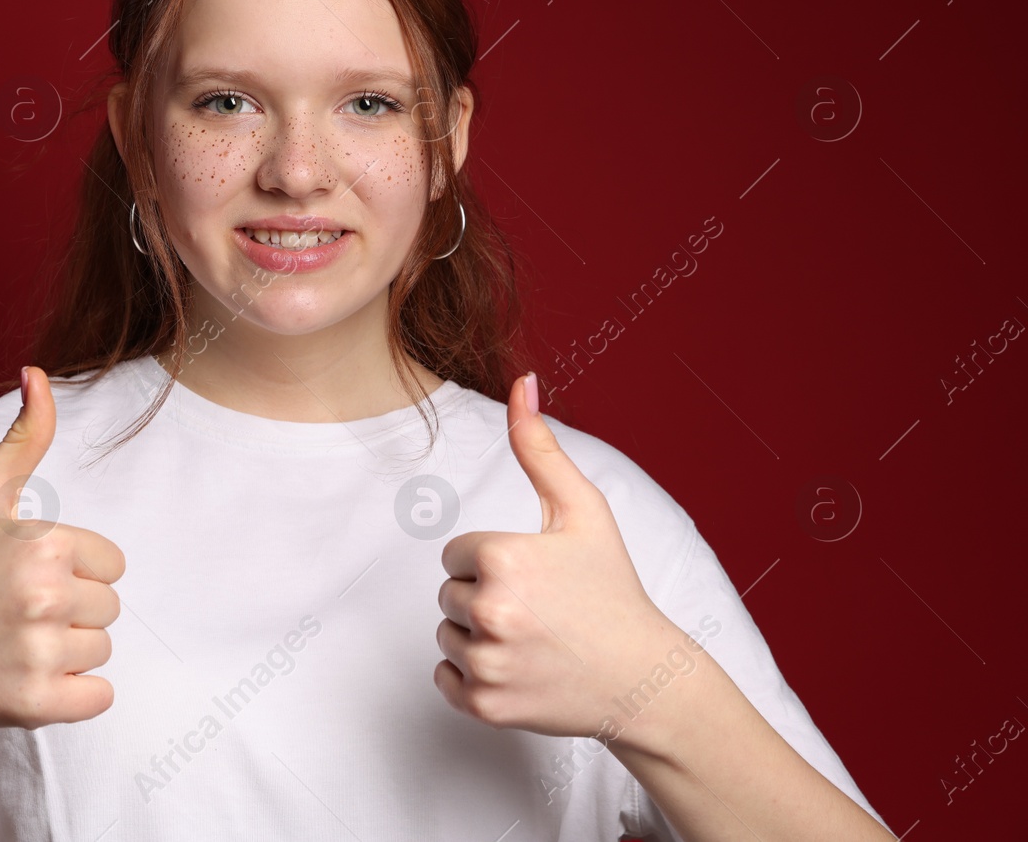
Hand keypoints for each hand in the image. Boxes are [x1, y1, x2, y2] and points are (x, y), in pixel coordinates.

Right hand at [0, 366, 125, 737]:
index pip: (112, 564)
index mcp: (43, 543)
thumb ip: (22, 438)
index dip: (75, 571)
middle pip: (109, 608)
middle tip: (15, 615)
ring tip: (14, 645)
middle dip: (72, 613)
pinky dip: (74, 697)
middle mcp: (44, 595)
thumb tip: (38, 373)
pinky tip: (29, 680)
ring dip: (69, 654)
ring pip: (102, 652)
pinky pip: (99, 698)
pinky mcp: (35, 705)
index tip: (27, 577)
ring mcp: (39, 653)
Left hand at [433, 372, 685, 741]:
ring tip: (533, 637)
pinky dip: (473, 674)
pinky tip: (518, 666)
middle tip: (540, 609)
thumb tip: (521, 382)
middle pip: (449, 593)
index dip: (494, 561)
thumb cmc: (612, 590)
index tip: (536, 575)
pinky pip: (445, 677)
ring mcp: (487, 663)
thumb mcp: (582, 511)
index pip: (456, 553)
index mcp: (502, 558)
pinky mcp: (485, 706)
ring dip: (479, 634)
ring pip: (447, 633)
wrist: (643, 678)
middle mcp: (489, 611)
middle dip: (486, 596)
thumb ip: (539, 446)